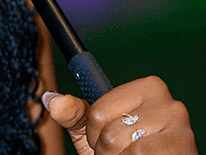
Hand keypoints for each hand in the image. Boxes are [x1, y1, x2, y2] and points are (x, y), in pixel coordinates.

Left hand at [43, 76, 196, 153]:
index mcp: (149, 88)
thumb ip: (76, 114)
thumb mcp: (98, 132)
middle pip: (110, 130)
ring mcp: (180, 127)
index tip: (105, 136)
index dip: (96, 130)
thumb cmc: (127, 152)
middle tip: (120, 152)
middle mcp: (169, 103)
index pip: (98, 109)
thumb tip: (51, 99)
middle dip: (107, 148)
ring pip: (124, 146)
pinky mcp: (184, 148)